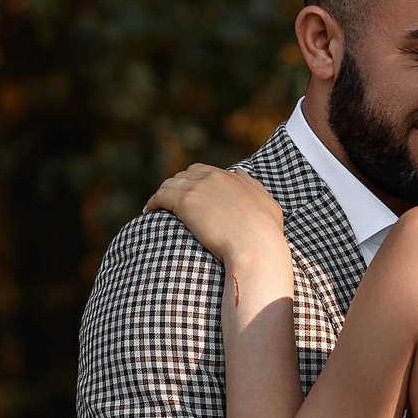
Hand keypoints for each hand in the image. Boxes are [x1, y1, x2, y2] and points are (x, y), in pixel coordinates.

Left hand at [147, 164, 286, 265]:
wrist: (256, 246)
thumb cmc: (265, 232)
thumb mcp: (267, 203)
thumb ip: (253, 185)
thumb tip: (240, 171)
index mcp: (231, 177)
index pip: (204, 171)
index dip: (193, 182)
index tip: (189, 195)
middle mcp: (213, 178)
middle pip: (185, 174)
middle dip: (176, 185)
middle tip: (170, 201)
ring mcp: (198, 188)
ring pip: (170, 183)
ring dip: (162, 194)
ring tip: (156, 207)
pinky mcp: (185, 202)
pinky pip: (161, 196)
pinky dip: (153, 202)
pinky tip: (150, 212)